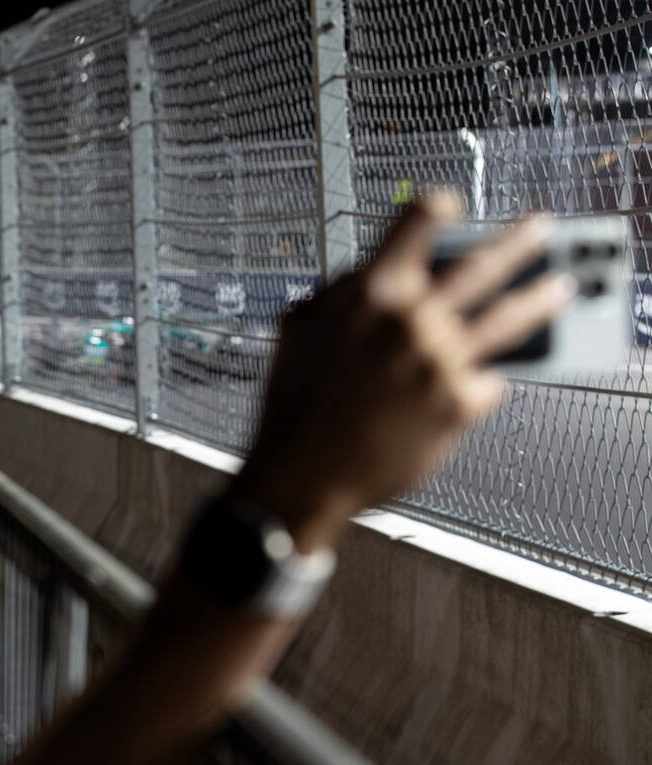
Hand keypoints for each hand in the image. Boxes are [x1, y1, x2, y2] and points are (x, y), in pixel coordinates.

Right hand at [233, 192, 573, 551]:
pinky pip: (486, 382)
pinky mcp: (459, 403)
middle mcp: (412, 320)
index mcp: (370, 294)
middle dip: (517, 242)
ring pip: (508, 320)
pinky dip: (475, 383)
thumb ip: (340, 293)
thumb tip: (373, 272)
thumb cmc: (294, 406)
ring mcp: (441, 361)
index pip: (414, 223)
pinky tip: (465, 386)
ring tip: (558, 290)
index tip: (448, 204)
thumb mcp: (299, 329)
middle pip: (482, 265)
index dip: (433, 208)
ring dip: (539, 299)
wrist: (302, 472)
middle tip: (541, 228)